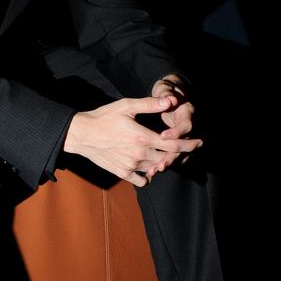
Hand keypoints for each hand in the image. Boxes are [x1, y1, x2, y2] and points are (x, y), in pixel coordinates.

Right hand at [63, 93, 202, 187]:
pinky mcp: (122, 173)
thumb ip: (150, 104)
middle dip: (177, 153)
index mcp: (143, 137)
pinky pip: (142, 180)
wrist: (81, 134)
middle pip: (168, 158)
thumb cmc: (104, 117)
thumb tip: (171, 101)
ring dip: (162, 162)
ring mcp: (130, 166)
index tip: (199, 143)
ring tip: (163, 154)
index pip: (174, 145)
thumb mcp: (126, 106)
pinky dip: (148, 174)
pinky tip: (146, 165)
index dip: (190, 145)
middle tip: (181, 147)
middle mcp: (139, 154)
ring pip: (156, 168)